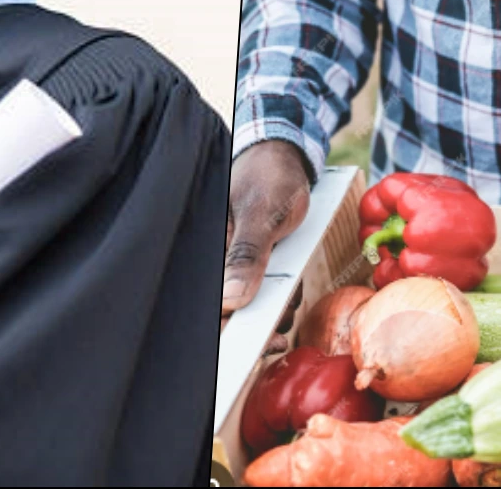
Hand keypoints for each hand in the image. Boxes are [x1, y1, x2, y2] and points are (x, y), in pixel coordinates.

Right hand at [222, 141, 311, 320]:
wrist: (285, 157)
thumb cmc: (269, 177)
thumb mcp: (262, 214)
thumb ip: (247, 255)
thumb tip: (232, 300)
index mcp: (208, 249)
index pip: (209, 301)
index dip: (228, 329)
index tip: (257, 343)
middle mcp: (217, 260)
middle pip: (226, 309)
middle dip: (254, 326)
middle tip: (280, 335)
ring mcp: (235, 261)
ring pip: (246, 304)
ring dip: (271, 312)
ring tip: (291, 302)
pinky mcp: (254, 262)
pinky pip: (262, 290)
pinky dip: (279, 297)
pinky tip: (292, 292)